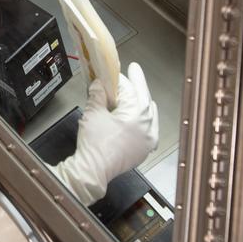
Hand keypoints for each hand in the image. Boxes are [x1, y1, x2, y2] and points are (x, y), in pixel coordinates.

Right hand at [50, 62, 158, 205]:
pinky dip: (144, 119)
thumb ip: (97, 94)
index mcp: (138, 113)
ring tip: (133, 94)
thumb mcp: (93, 112)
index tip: (114, 72)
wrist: (93, 170)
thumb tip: (98, 85)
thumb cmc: (94, 145)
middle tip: (132, 72)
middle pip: (143, 97)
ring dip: (141, 101)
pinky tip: (139, 116)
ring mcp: (148, 139)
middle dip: (136, 85)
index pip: (129, 88)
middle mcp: (148, 125)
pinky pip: (149, 129)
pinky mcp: (144, 149)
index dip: (119, 78)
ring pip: (149, 113)